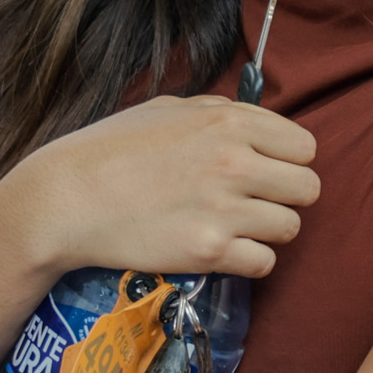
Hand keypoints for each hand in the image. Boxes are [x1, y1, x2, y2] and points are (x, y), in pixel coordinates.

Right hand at [0, 96, 319, 279]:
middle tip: (255, 204)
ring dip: (267, 231)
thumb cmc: (109, 150)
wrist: (64, 199)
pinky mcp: (208, 250)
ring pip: (290, 227)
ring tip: (235, 228)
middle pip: (308, 189)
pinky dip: (248, 262)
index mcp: (230, 122)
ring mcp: (224, 208)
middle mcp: (236, 163)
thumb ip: (216, 111)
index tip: (268, 172)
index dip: (289, 162)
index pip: (306, 147)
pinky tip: (223, 252)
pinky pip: (264, 263)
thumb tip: (251, 119)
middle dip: (285, 198)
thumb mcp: (166, 110)